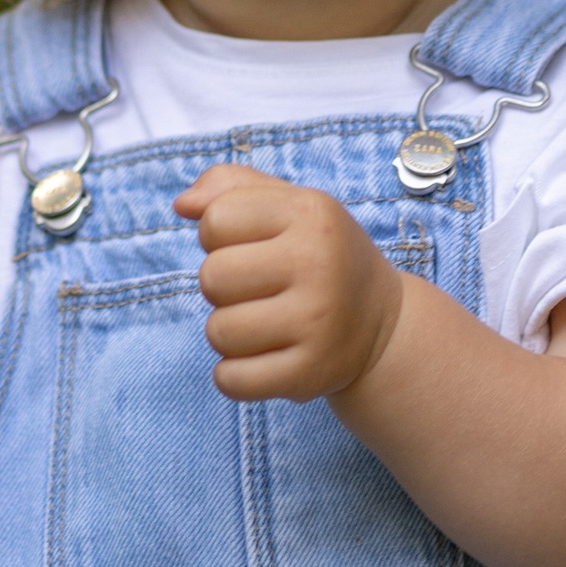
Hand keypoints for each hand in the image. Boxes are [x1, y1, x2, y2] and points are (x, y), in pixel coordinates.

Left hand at [174, 165, 406, 401]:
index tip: (250, 247)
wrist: (383, 325)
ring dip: (230, 332)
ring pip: (218, 332)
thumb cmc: (319, 256)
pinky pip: (231, 380)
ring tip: (267, 324)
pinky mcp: (310, 373)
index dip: (219, 236)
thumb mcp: (290, 205)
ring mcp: (317, 322)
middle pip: (211, 277)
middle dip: (222, 287)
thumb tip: (182, 205)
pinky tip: (265, 359)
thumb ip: (231, 186)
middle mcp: (318, 263)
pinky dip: (235, 376)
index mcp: (311, 213)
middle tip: (259, 290)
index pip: (215, 220)